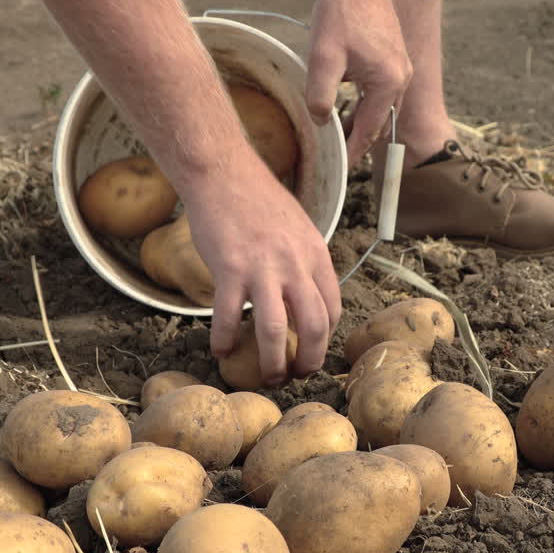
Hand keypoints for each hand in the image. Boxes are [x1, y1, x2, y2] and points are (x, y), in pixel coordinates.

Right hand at [184, 152, 341, 385]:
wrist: (223, 174)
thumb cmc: (257, 200)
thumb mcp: (297, 228)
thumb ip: (304, 261)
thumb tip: (306, 294)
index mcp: (315, 255)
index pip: (332, 308)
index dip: (325, 338)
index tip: (312, 351)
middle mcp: (295, 264)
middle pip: (313, 326)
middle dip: (308, 360)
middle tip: (296, 376)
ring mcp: (262, 268)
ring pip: (274, 329)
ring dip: (272, 362)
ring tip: (267, 377)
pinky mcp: (230, 268)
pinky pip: (229, 315)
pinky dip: (225, 339)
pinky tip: (221, 350)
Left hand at [305, 0, 412, 164]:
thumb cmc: (342, 15)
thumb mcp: (323, 58)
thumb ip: (320, 97)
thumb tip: (322, 123)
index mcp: (388, 83)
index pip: (369, 131)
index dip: (352, 153)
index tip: (340, 170)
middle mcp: (400, 79)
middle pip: (378, 123)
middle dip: (357, 141)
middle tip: (337, 159)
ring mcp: (400, 68)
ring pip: (379, 109)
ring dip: (360, 123)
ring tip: (338, 138)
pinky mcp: (393, 60)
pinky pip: (380, 93)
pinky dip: (364, 105)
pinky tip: (345, 110)